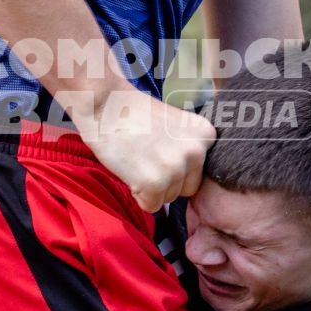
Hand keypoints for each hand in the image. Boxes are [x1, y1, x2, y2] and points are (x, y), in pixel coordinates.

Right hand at [72, 86, 214, 212]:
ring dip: (151, 187)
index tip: (159, 149)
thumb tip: (189, 177)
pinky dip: (138, 194)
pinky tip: (130, 170)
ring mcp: (176, 168)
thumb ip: (188, 147)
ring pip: (168, 198)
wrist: (105, 104)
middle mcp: (197, 151)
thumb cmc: (134, 112)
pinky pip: (151, 206)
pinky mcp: (154, 184)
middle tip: (145, 158)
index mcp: (205, 135)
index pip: (198, 170)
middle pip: (187, 188)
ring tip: (136, 160)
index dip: (176, 165)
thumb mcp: (176, 124)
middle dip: (167, 181)